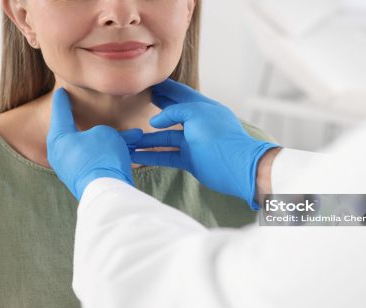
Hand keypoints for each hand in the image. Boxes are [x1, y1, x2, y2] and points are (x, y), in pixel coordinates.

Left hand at [47, 88, 142, 199]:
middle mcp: (61, 153)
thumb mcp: (104, 133)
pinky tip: (132, 150)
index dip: (63, 99)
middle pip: (79, 132)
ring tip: (135, 136)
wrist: (106, 191)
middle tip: (96, 112)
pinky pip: (98, 160)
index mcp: (59, 137)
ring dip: (113, 140)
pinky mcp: (84, 178)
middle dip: (97, 124)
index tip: (61, 91)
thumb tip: (106, 139)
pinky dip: (112, 153)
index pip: (60, 111)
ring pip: (94, 147)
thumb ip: (102, 130)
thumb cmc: (101, 157)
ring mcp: (71, 168)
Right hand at [131, 79, 279, 209]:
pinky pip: (167, 155)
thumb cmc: (219, 136)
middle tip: (137, 101)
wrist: (237, 166)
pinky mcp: (190, 159)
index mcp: (202, 108)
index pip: (180, 94)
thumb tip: (155, 122)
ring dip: (147, 138)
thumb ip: (174, 111)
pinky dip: (151, 155)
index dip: (165, 88)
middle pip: (171, 114)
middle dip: (154, 108)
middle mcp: (197, 124)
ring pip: (165, 138)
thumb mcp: (196, 114)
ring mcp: (193, 142)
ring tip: (128, 137)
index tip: (149, 82)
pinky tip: (136, 155)